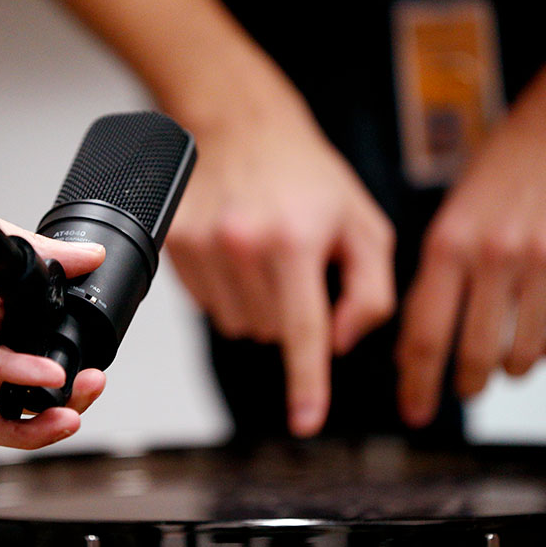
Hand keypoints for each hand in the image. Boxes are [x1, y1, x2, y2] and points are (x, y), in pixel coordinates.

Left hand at [0, 147, 106, 448]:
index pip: (38, 343)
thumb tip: (90, 257)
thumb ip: (39, 254)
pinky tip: (41, 371)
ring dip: (33, 416)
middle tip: (90, 386)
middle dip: (63, 395)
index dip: (68, 356)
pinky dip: (10, 376)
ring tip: (69, 410)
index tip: (95, 354)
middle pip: (21, 384)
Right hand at [167, 88, 395, 436]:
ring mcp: (202, 245)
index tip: (305, 421)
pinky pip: (207, 304)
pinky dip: (227, 291)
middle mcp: (243, 245)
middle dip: (288, 314)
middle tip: (294, 264)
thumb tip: (340, 342)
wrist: (240, 124)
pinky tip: (235, 253)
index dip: (306, 383)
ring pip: (235, 323)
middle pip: (268, 332)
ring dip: (255, 305)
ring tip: (263, 254)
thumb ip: (370, 291)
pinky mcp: (175, 244)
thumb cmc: (306, 174)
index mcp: (296, 239)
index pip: (303, 331)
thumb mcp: (363, 223)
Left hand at [397, 23, 545, 426]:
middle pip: (475, 354)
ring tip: (505, 359)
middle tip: (462, 392)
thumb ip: (438, 273)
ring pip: (525, 353)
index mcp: (449, 243)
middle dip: (465, 386)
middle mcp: (495, 257)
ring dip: (511, 368)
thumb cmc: (507, 164)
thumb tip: (423, 333)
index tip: (414, 409)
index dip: (416, 382)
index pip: (424, 332)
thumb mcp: (454, 213)